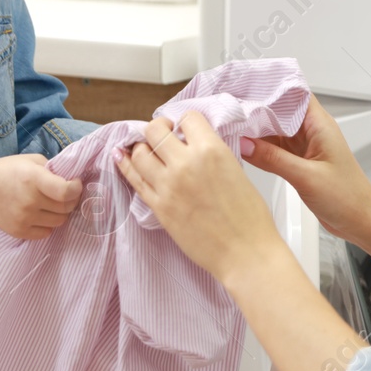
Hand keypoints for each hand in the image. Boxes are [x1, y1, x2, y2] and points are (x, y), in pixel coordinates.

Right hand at [0, 153, 81, 240]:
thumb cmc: (7, 171)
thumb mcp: (30, 161)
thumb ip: (53, 169)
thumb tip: (72, 181)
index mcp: (33, 179)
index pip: (66, 192)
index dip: (76, 188)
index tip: (75, 183)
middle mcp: (29, 200)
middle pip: (66, 208)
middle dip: (70, 200)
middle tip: (64, 193)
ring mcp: (24, 218)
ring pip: (59, 222)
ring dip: (60, 213)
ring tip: (51, 204)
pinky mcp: (19, 231)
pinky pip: (46, 233)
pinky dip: (48, 224)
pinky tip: (41, 214)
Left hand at [114, 111, 284, 283]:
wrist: (244, 252)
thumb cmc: (249, 218)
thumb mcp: (237, 171)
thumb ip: (213, 154)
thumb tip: (196, 145)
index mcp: (212, 150)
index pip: (188, 118)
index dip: (186, 122)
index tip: (185, 129)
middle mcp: (186, 164)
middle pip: (155, 130)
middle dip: (159, 129)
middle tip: (164, 137)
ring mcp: (168, 186)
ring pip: (139, 152)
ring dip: (143, 148)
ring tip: (149, 152)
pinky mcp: (158, 207)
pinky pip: (134, 179)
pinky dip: (126, 165)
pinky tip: (121, 157)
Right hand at [241, 95, 370, 247]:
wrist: (360, 221)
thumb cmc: (347, 197)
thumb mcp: (306, 177)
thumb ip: (272, 159)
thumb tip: (243, 143)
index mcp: (319, 124)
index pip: (292, 92)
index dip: (269, 86)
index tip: (244, 86)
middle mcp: (311, 130)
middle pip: (279, 109)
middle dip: (255, 108)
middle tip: (228, 108)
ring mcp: (304, 146)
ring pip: (274, 128)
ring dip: (255, 129)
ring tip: (230, 127)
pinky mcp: (298, 161)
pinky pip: (274, 147)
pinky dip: (259, 147)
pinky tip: (243, 148)